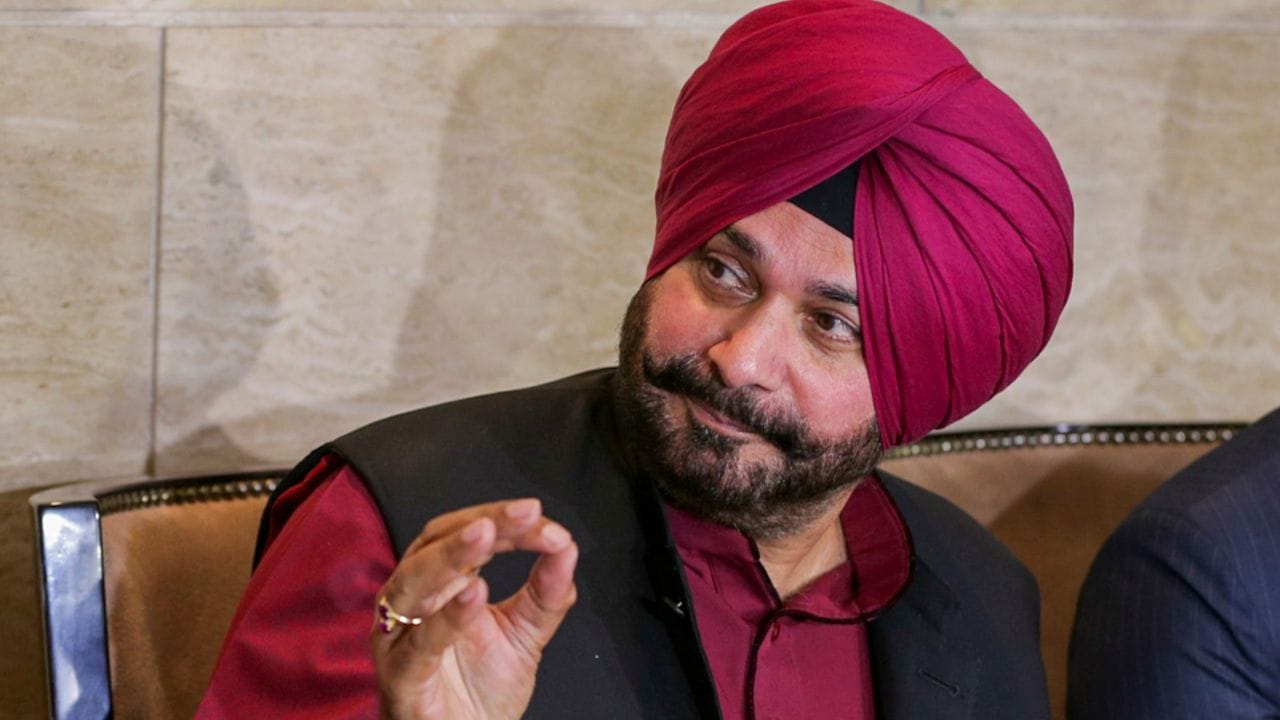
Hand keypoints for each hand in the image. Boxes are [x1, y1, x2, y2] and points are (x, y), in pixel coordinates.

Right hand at [372, 498, 578, 719]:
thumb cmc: (480, 692)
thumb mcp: (525, 634)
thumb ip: (546, 593)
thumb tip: (566, 545)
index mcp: (440, 582)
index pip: (466, 533)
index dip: (505, 521)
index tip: (542, 518)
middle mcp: (412, 600)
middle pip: (435, 543)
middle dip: (482, 523)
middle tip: (524, 514)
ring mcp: (400, 637)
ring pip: (414, 582)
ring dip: (453, 555)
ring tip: (488, 537)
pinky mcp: (401, 677)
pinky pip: (418, 643)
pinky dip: (445, 617)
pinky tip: (475, 593)